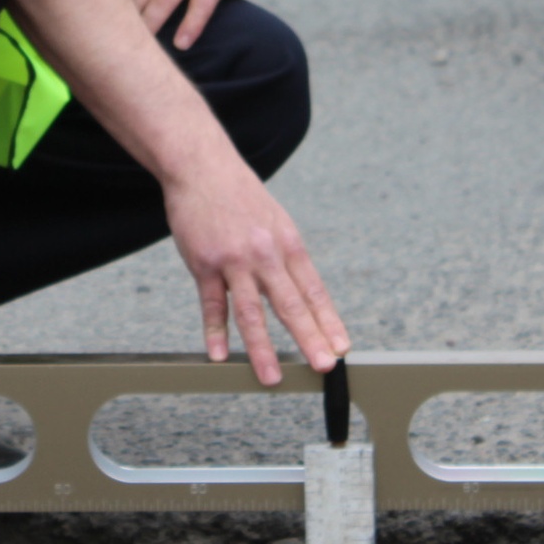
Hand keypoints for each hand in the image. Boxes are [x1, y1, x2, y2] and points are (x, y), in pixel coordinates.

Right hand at [161, 153, 348, 386]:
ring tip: (271, 377)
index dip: (328, 321)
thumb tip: (302, 293)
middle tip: (323, 366)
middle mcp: (265, 254)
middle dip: (309, 338)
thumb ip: (285, 257)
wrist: (202, 166)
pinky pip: (211, 304)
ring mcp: (233, 260)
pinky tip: (219, 355)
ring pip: (250, 312)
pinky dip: (215, 332)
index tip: (342, 347)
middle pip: (290, 304)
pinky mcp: (204, 263)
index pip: (313, 291)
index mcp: (287, 244)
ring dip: (262, 347)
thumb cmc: (239, 195)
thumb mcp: (275, 220)